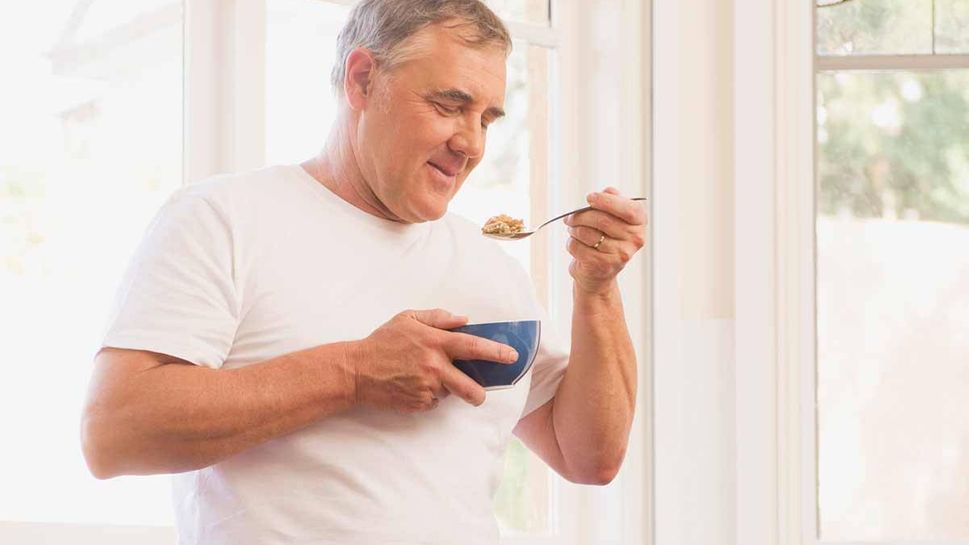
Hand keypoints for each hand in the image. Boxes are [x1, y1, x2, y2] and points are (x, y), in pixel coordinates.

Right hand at [350, 309, 518, 412]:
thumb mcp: (407, 319)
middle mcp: (434, 367)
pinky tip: (413, 385)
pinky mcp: (417, 404)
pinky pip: (434, 402)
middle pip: (470, 388)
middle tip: (479, 392)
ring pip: (450, 394)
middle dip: (480, 393)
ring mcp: (426, 388)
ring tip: (425, 378)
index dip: (496, 353)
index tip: (512, 357)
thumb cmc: (382, 342)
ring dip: (446, 389)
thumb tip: (464, 320)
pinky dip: (429, 396)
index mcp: (434, 343)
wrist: (356, 370)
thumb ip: (438, 317)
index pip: (473, 347)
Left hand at [563, 187, 646, 294]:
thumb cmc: (605, 239)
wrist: (599, 273)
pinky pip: (578, 247)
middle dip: (581, 216)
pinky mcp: (602, 265)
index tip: (589, 198)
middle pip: (602, 220)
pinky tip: (576, 245)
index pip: (628, 209)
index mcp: (639, 224)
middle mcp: (634, 240)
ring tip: (573, 230)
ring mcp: (620, 255)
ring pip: (587, 233)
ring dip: (574, 229)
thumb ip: (612, 201)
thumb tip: (608, 191)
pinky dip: (571, 243)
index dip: (607, 201)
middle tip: (570, 217)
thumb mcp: (612, 218)